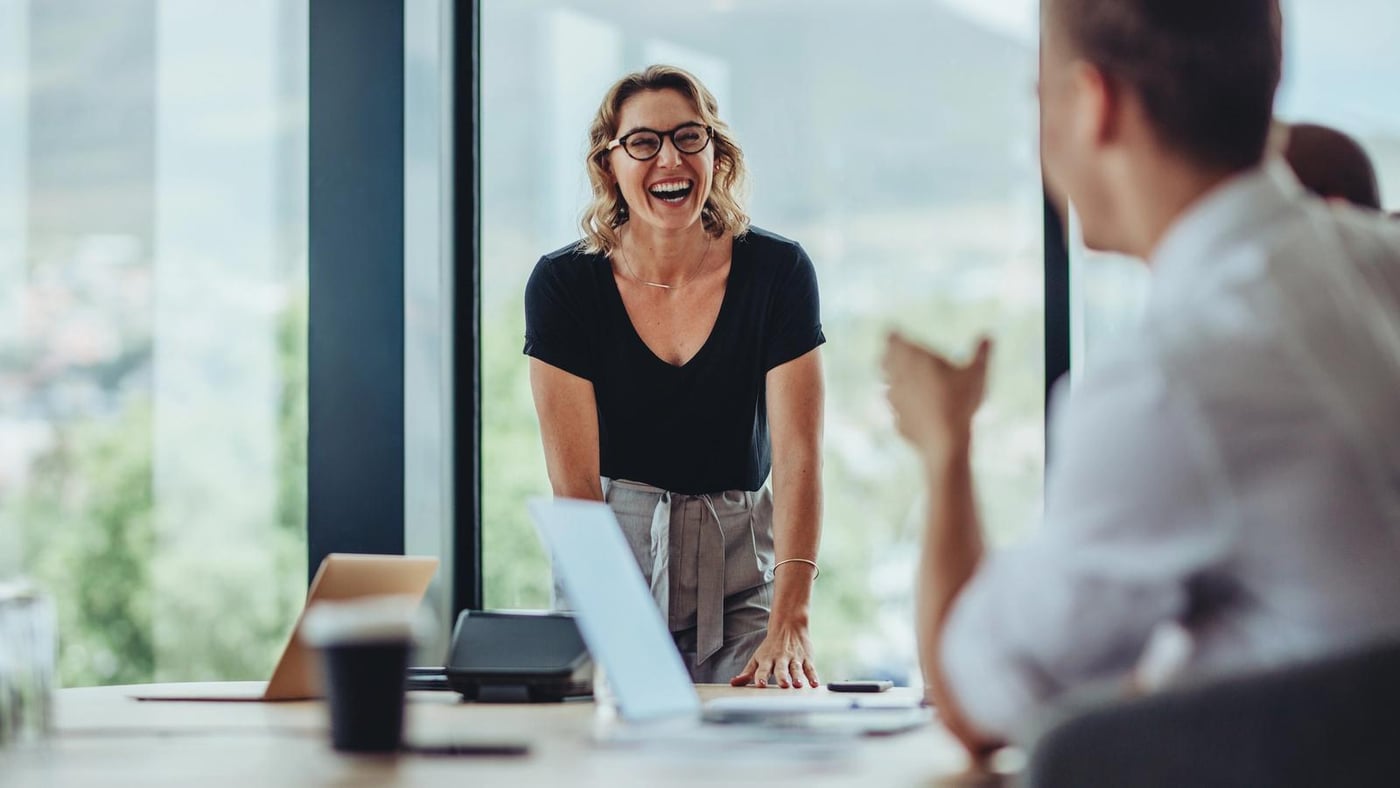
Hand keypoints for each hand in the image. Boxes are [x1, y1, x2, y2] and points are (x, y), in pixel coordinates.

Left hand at [730, 620, 818, 688]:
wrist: (788, 625)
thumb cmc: (770, 647)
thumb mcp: (757, 658)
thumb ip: (747, 672)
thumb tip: (734, 683)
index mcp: (767, 660)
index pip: (762, 669)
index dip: (761, 676)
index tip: (760, 684)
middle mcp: (780, 659)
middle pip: (781, 669)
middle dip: (782, 677)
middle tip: (783, 684)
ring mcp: (794, 658)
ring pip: (796, 668)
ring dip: (797, 676)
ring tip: (798, 684)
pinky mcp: (806, 658)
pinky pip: (810, 668)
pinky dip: (813, 676)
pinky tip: (814, 683)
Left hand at [882, 333, 992, 459]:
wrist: (945, 440)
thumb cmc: (961, 402)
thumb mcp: (977, 374)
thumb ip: (982, 353)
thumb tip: (988, 335)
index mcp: (915, 359)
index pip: (894, 340)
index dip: (893, 336)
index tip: (893, 333)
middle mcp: (899, 377)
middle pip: (885, 360)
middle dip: (888, 355)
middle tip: (890, 350)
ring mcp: (894, 399)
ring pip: (886, 384)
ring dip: (889, 379)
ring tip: (894, 376)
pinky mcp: (896, 419)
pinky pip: (894, 409)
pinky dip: (897, 404)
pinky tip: (905, 407)